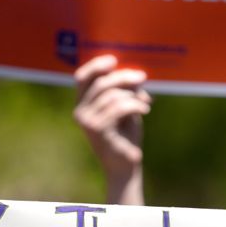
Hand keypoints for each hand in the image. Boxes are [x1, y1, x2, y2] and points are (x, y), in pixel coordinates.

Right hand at [74, 55, 151, 205]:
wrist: (126, 166)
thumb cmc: (126, 136)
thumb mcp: (124, 108)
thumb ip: (123, 91)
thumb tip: (133, 73)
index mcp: (83, 105)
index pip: (82, 78)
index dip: (96, 65)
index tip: (115, 61)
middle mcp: (80, 112)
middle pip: (101, 83)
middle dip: (124, 78)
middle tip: (143, 78)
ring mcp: (87, 122)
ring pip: (112, 95)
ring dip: (133, 96)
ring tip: (145, 103)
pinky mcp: (98, 130)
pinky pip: (119, 108)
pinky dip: (135, 105)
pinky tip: (145, 110)